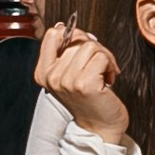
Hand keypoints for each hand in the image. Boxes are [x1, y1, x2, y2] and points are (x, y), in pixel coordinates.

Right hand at [34, 19, 127, 141]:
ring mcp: (66, 81)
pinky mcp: (84, 84)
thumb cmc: (89, 100)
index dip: (73, 36)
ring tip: (103, 74)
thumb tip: (65, 27)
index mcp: (43, 72)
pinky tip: (108, 80)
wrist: (99, 128)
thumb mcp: (69, 74)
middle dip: (95, 49)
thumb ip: (65, 52)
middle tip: (99, 66)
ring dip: (105, 58)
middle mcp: (51, 77)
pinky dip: (111, 65)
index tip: (83, 48)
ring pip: (91, 46)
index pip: (53, 35)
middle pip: (77, 39)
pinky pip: (102, 57)